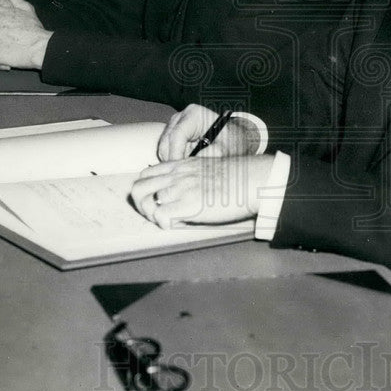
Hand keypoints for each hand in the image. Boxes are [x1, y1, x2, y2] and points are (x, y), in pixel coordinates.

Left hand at [131, 155, 273, 227]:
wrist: (251, 181)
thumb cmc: (235, 178)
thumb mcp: (206, 168)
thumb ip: (189, 176)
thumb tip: (181, 193)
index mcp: (180, 165)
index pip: (146, 174)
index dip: (146, 190)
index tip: (155, 200)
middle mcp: (176, 175)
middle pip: (138, 188)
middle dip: (141, 204)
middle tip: (154, 214)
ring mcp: (181, 189)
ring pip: (145, 202)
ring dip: (151, 215)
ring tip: (165, 220)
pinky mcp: (189, 204)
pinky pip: (161, 216)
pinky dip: (163, 224)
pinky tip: (175, 224)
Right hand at [158, 104, 260, 160]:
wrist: (231, 138)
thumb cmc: (229, 141)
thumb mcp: (222, 150)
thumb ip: (208, 156)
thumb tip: (192, 166)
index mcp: (194, 114)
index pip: (177, 135)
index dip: (176, 154)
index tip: (180, 170)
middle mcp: (180, 117)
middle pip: (166, 142)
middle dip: (173, 160)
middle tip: (185, 175)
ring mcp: (173, 125)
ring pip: (163, 148)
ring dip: (173, 162)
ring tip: (188, 170)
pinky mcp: (171, 135)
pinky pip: (165, 151)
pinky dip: (173, 160)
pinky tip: (186, 165)